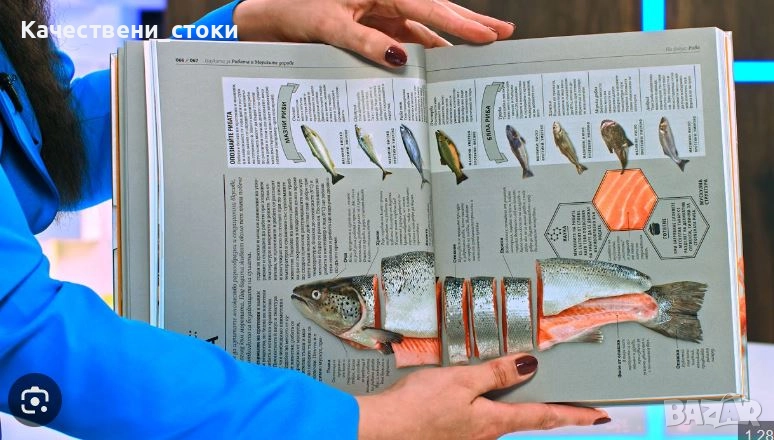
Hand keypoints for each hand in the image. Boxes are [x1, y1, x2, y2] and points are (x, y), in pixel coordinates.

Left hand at [233, 0, 514, 66]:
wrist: (276, 14)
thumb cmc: (299, 11)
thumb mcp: (331, 28)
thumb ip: (367, 42)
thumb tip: (401, 59)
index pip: (428, 7)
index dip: (460, 23)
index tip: (487, 34)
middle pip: (437, 8)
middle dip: (471, 21)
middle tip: (504, 32)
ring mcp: (385, 8)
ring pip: (427, 21)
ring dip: (454, 34)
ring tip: (487, 42)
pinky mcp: (379, 22)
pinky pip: (410, 33)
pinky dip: (428, 45)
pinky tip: (446, 56)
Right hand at [355, 354, 609, 439]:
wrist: (383, 428)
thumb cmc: (418, 407)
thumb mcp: (462, 382)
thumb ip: (496, 373)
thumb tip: (529, 365)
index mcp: (494, 421)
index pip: (544, 416)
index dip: (575, 414)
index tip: (600, 415)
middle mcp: (486, 434)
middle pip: (526, 419)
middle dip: (550, 410)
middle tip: (573, 403)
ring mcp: (468, 436)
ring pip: (502, 418)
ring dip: (518, 406)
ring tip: (528, 390)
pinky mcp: (451, 432)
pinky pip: (481, 417)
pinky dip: (492, 406)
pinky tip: (480, 396)